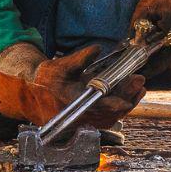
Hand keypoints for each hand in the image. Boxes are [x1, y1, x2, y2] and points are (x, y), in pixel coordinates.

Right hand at [0, 42, 144, 127]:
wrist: (31, 95)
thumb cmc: (45, 80)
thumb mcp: (60, 65)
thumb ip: (79, 59)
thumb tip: (97, 49)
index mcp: (73, 104)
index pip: (101, 106)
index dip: (119, 99)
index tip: (131, 89)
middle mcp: (80, 117)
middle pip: (111, 112)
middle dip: (127, 96)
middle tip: (139, 81)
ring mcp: (84, 122)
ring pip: (111, 116)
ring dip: (126, 102)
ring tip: (138, 87)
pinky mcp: (86, 122)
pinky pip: (108, 117)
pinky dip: (119, 106)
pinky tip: (128, 96)